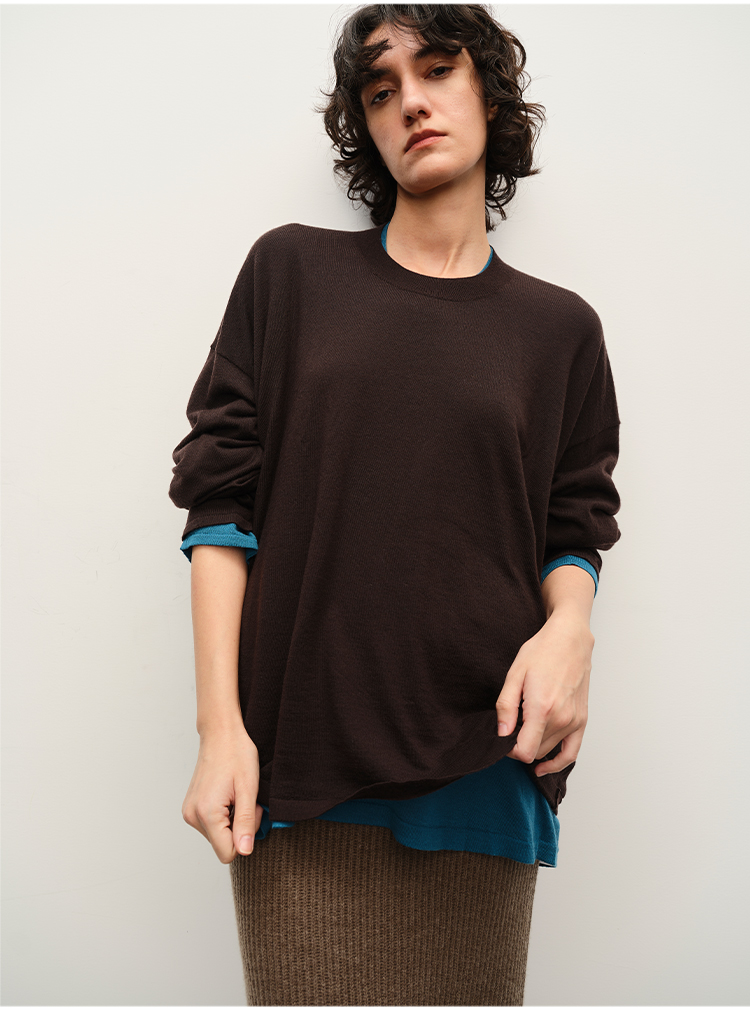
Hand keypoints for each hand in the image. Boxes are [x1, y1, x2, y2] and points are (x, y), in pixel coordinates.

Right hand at [182, 723, 263, 862]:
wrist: (221, 734)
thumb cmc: (237, 755)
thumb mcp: (249, 789)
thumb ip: (246, 823)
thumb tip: (245, 851)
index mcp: (206, 813)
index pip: (228, 853)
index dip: (246, 837)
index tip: (251, 811)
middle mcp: (193, 816)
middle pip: (223, 845)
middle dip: (240, 828)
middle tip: (245, 800)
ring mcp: (189, 812)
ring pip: (218, 836)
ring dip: (232, 821)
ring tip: (236, 795)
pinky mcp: (191, 808)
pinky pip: (211, 825)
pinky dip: (224, 816)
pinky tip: (227, 795)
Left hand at [495, 612, 593, 774]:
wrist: (570, 640)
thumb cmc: (542, 652)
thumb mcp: (514, 674)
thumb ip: (506, 707)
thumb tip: (501, 734)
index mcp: (542, 708)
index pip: (525, 751)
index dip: (509, 750)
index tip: (502, 738)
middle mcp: (562, 719)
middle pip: (535, 751)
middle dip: (519, 745)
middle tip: (511, 727)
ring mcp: (575, 721)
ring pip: (549, 751)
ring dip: (534, 747)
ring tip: (524, 731)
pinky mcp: (582, 720)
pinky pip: (572, 753)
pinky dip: (557, 763)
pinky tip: (543, 766)